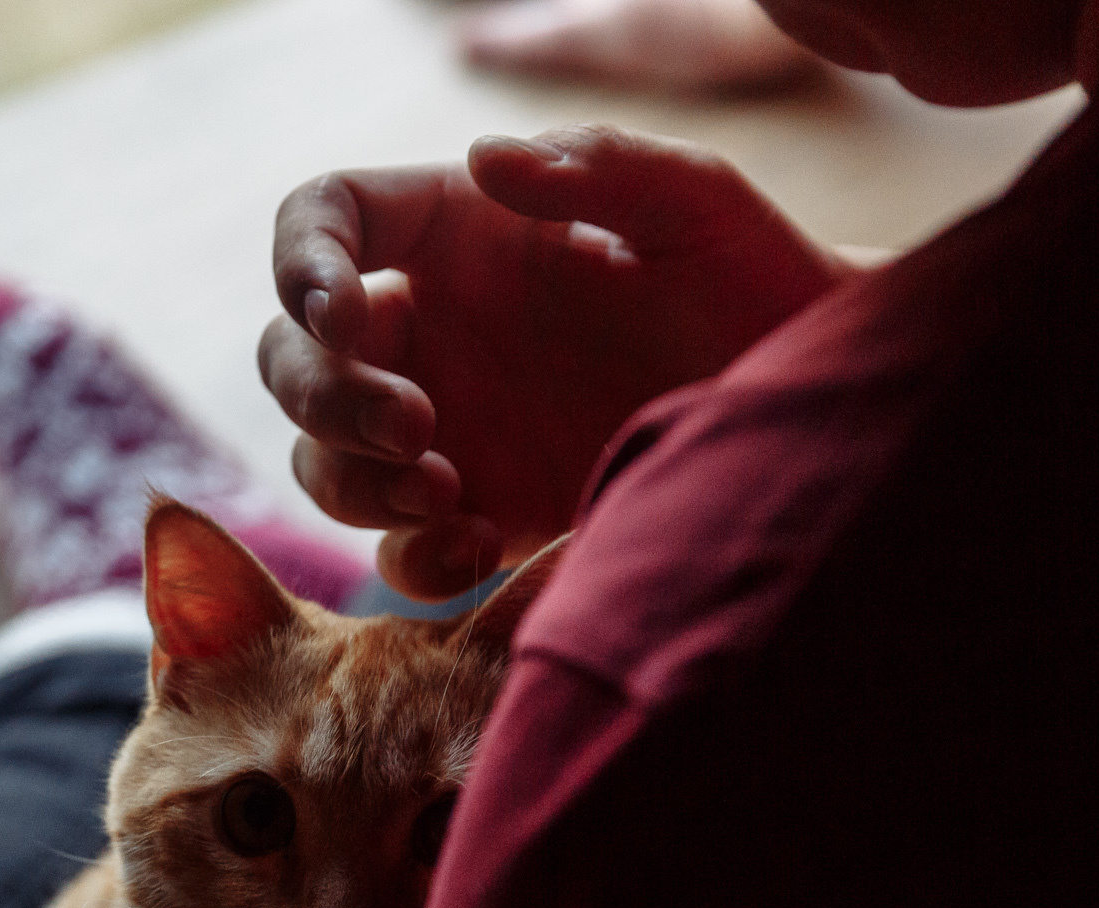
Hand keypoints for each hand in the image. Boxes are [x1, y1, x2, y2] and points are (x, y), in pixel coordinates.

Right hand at [262, 124, 851, 597]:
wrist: (806, 409)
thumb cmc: (756, 281)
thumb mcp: (693, 204)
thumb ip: (593, 167)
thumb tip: (484, 159)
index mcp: (458, 235)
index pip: (323, 222)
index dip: (301, 263)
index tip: (342, 311)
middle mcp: (433, 333)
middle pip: (292, 359)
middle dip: (325, 397)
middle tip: (414, 427)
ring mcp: (447, 432)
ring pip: (320, 461)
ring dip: (351, 481)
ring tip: (444, 489)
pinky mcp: (481, 519)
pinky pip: (397, 553)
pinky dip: (412, 557)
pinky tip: (479, 545)